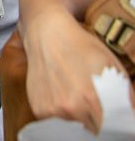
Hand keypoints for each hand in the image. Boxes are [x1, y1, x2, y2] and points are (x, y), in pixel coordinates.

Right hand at [24, 11, 131, 133]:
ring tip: (77, 95)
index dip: (116, 124)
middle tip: (96, 104)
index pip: (112, 128)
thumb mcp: (112, 65)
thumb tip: (131, 113)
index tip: (115, 118)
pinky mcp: (39, 109)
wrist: (46, 34)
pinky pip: (57, 121)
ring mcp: (52, 110)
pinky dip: (62, 113)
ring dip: (79, 117)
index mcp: (92, 98)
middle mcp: (70, 108)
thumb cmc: (81, 46)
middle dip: (99, 121)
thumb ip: (126, 94)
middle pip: (94, 130)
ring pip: (75, 126)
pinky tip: (62, 94)